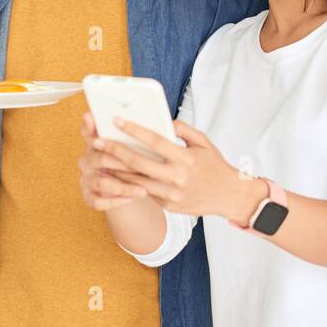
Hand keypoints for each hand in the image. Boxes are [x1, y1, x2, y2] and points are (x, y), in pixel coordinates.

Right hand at [78, 110, 149, 210]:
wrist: (122, 188)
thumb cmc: (131, 162)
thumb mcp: (132, 146)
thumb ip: (136, 135)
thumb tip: (163, 125)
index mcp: (94, 143)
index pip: (89, 133)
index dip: (90, 127)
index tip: (101, 119)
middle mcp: (86, 160)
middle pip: (101, 159)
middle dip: (122, 163)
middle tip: (141, 167)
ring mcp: (86, 179)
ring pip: (102, 183)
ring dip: (123, 186)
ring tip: (143, 190)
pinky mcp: (89, 197)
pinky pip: (98, 201)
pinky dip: (115, 201)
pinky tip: (131, 199)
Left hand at [93, 119, 256, 221]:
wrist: (229, 197)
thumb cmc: (216, 166)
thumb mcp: (204, 142)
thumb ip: (183, 130)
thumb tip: (164, 122)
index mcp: (185, 159)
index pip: (154, 141)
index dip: (134, 130)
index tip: (117, 121)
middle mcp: (176, 177)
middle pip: (138, 162)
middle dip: (115, 150)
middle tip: (98, 141)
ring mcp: (170, 194)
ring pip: (136, 180)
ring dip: (115, 169)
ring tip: (99, 157)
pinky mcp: (168, 205)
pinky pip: (144, 192)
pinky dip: (128, 183)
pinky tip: (115, 174)